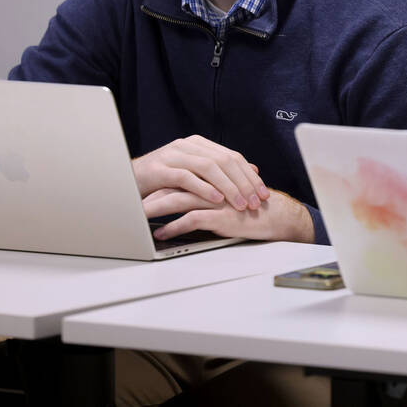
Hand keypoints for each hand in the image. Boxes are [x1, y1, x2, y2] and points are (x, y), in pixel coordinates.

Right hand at [132, 135, 269, 211]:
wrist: (123, 180)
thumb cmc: (162, 181)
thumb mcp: (195, 173)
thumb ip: (220, 170)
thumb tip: (253, 170)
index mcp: (198, 144)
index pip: (232, 156)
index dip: (250, 175)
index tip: (263, 193)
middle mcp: (186, 145)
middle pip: (224, 161)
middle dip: (243, 183)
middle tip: (255, 201)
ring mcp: (172, 155)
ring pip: (208, 167)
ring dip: (228, 187)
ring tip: (240, 204)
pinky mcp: (158, 169)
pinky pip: (186, 177)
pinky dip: (204, 189)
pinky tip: (216, 200)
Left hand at [143, 187, 313, 243]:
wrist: (276, 216)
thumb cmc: (251, 207)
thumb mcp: (227, 193)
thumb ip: (208, 188)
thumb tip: (184, 192)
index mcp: (211, 176)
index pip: (178, 173)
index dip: (158, 181)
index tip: (140, 188)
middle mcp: (211, 183)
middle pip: (172, 183)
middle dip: (150, 192)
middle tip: (130, 199)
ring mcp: (215, 199)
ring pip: (177, 199)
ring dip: (155, 208)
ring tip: (137, 216)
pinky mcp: (220, 216)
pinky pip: (191, 220)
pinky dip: (174, 227)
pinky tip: (162, 233)